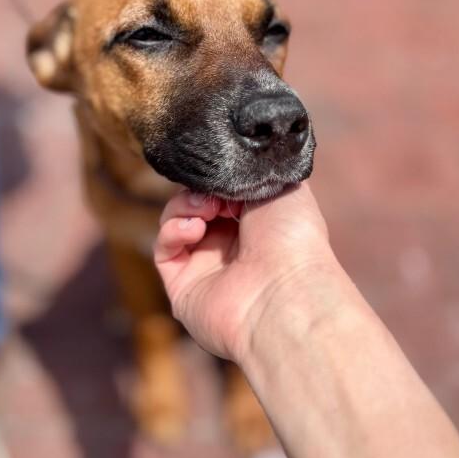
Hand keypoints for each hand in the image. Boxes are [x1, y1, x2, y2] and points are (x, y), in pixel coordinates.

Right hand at [154, 182, 331, 363]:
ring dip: (185, 205)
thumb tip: (229, 166)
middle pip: (195, 203)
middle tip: (215, 194)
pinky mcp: (181, 286)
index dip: (217, 179)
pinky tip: (195, 229)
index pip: (221, 192)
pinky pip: (164, 249)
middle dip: (200, 190)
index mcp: (256, 224)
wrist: (286, 291)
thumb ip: (256, 169)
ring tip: (206, 209)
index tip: (226, 173)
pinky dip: (173, 230)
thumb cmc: (295, 239)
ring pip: (176, 221)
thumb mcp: (285, 186)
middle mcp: (230, 246)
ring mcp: (204, 267)